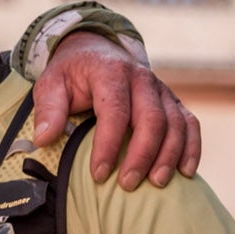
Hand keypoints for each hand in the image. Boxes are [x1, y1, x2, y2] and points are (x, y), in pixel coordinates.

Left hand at [35, 33, 200, 187]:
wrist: (96, 49)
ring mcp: (161, 90)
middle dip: (141, 155)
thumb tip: (43, 139)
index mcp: (110, 72)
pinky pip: (190, 123)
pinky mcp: (172, 101)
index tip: (99, 174)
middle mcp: (142, 79)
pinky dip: (191, 148)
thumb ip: (48, 109)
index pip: (115, 112)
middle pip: (151, 119)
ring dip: (168, 155)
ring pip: (175, 123)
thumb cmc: (72, 74)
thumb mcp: (51, 84)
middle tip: (127, 184)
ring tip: (156, 184)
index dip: (109, 145)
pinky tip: (186, 173)